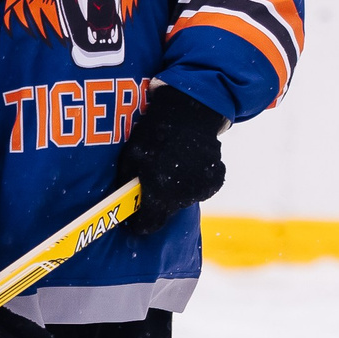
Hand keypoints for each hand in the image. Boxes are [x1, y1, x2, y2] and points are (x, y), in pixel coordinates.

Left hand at [116, 84, 227, 235]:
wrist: (189, 112)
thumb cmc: (153, 134)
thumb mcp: (130, 157)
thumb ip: (127, 182)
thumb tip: (123, 199)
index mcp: (159, 194)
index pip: (149, 225)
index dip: (141, 223)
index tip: (137, 218)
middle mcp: (182, 198)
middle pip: (167, 212)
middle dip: (159, 202)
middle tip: (154, 181)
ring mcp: (201, 189)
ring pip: (184, 200)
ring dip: (176, 191)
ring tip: (172, 166)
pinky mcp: (215, 180)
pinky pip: (200, 188)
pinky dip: (194, 180)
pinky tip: (188, 161)